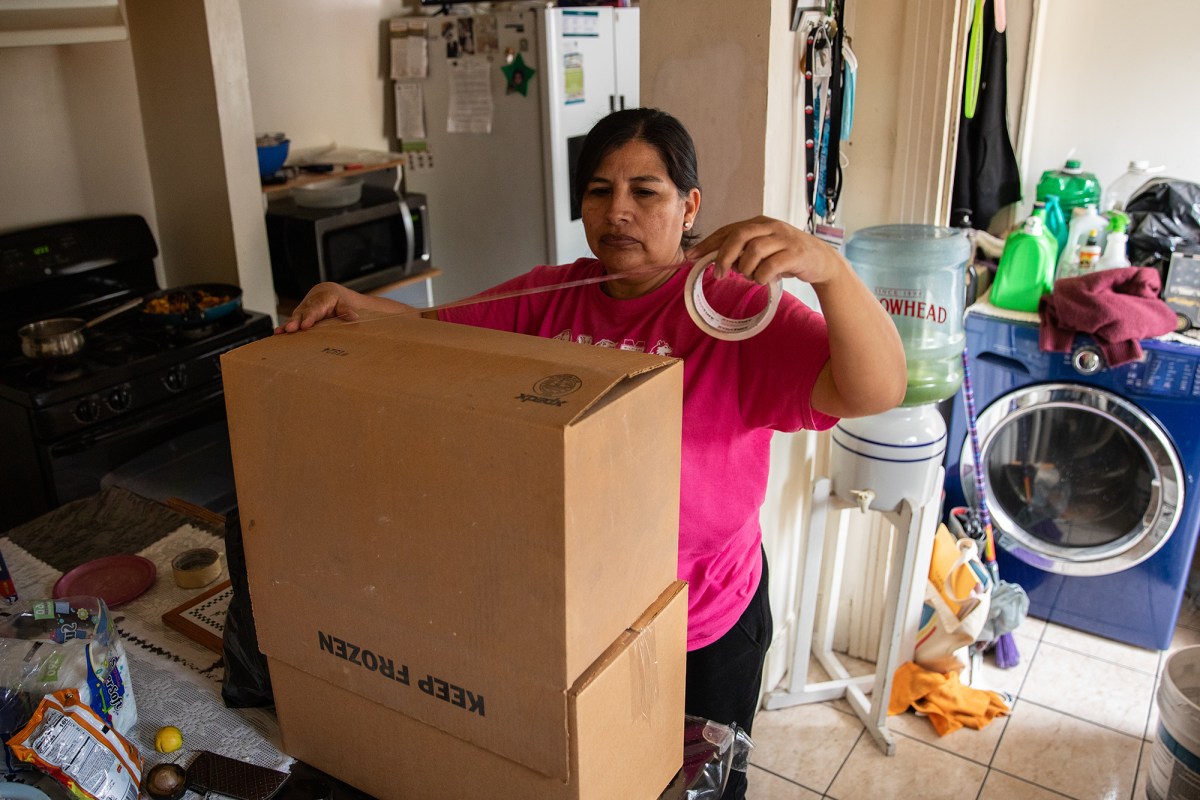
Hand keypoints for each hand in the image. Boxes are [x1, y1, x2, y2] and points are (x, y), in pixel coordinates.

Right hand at [274, 282, 360, 334]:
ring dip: (287, 325)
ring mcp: (303, 310)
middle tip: (290, 329)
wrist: (328, 293)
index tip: (305, 325)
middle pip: (302, 313)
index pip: (316, 309)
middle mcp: (310, 304)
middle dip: (295, 322)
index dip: (310, 317)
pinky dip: (284, 327)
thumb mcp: (345, 302)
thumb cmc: (337, 300)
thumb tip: (353, 316)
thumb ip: (346, 309)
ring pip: (295, 318)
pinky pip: (292, 322)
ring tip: (279, 332)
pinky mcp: (299, 317)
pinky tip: (277, 334)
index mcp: (322, 299)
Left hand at [684, 215, 845, 285]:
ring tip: (749, 277)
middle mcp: (770, 227)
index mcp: (759, 223)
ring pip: (754, 250)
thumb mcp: (763, 250)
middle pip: (739, 236)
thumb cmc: (786, 256)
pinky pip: (771, 265)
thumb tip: (714, 261)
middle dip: (724, 257)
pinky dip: (762, 276)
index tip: (690, 257)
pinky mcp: (796, 253)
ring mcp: (784, 238)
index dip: (707, 244)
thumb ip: (742, 252)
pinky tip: (763, 280)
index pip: (727, 230)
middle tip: (719, 275)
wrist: (822, 261)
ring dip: (746, 269)